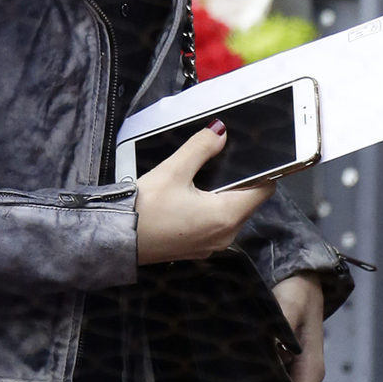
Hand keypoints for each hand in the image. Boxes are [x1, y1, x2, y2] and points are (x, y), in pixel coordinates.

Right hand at [135, 121, 274, 264]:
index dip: (260, 172)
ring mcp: (212, 246)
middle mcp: (226, 235)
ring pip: (231, 215)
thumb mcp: (173, 170)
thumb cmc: (146, 207)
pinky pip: (215, 227)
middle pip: (248, 202)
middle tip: (218, 163)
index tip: (247, 158)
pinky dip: (211, 212)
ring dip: (224, 198)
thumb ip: (201, 148)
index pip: (264, 190)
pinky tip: (191, 199)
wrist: (118, 240)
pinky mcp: (197, 250)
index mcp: (226, 216)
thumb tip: (220, 131)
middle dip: (238, 182)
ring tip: (202, 179)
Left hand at [273, 272, 323, 381]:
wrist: (298, 276)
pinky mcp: (278, 360)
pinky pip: (265, 378)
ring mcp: (290, 368)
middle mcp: (301, 374)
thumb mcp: (290, 306)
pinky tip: (228, 381)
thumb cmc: (298, 292)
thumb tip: (272, 350)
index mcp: (310, 369)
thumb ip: (281, 328)